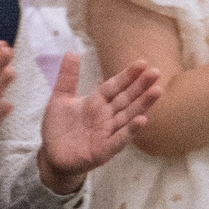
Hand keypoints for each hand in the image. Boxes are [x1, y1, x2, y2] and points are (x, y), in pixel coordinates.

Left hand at [38, 55, 162, 190]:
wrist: (52, 156)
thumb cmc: (59, 128)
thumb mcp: (60, 99)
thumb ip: (67, 77)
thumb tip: (72, 51)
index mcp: (96, 103)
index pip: (114, 86)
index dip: (127, 75)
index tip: (143, 62)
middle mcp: (106, 116)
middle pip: (126, 99)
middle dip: (140, 87)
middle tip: (156, 73)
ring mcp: (107, 133)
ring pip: (127, 117)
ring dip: (142, 105)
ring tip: (157, 91)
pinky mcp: (103, 150)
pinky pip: (118, 139)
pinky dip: (130, 131)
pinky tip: (142, 120)